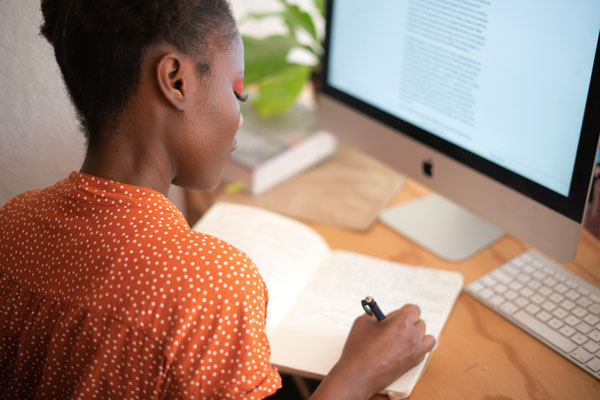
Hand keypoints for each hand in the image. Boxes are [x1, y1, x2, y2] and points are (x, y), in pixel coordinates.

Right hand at [311, 304, 434, 399]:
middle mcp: (412, 337)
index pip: (414, 310)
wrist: (358, 375)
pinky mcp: (413, 363)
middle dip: (408, 322)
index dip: (404, 311)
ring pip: (427, 338)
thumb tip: (380, 314)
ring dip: (418, 335)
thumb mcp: (363, 322)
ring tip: (404, 336)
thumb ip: (375, 314)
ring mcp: (415, 351)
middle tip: (394, 326)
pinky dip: (418, 348)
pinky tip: (405, 348)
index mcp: (401, 323)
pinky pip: (424, 351)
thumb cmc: (359, 350)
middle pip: (420, 323)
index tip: (396, 314)